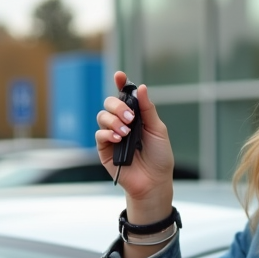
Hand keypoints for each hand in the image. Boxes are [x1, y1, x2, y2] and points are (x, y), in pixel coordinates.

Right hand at [95, 71, 174, 225]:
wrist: (154, 181)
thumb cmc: (159, 156)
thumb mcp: (158, 130)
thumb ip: (148, 110)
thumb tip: (141, 88)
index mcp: (136, 116)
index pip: (125, 96)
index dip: (121, 83)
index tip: (119, 75)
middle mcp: (122, 123)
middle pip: (110, 103)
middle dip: (118, 106)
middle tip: (130, 118)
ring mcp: (112, 135)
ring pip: (102, 116)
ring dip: (113, 121)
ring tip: (126, 132)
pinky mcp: (104, 149)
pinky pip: (99, 135)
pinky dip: (107, 133)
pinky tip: (118, 139)